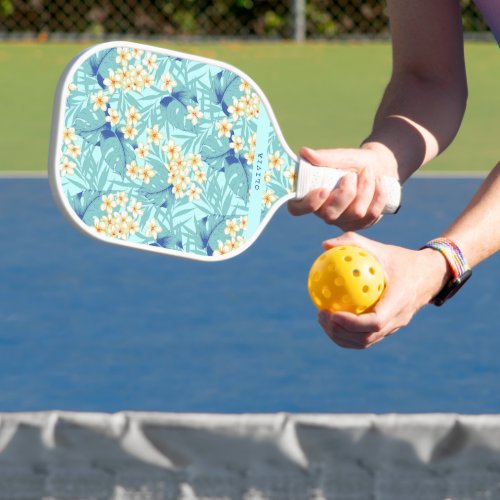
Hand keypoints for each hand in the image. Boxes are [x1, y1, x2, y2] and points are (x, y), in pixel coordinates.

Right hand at [288, 145, 397, 230]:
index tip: (323, 189)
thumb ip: (324, 157)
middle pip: (330, 215)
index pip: (297, 209)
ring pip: (355, 213)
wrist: (379, 166)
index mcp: (310, 196)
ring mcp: (342, 221)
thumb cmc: (353, 161)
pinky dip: (378, 195)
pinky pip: (371, 215)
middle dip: (346, 193)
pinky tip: (379, 181)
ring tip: (368, 172)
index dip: (308, 204)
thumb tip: (304, 152)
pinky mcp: (361, 224)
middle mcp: (324, 212)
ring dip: (365, 189)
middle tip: (351, 175)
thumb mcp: (341, 156)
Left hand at [316, 232, 450, 348]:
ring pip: (365, 342)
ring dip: (341, 336)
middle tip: (321, 315)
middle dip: (340, 332)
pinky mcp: (389, 329)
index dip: (352, 323)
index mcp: (399, 301)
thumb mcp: (380, 248)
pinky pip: (366, 337)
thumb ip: (353, 243)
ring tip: (322, 319)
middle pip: (366, 338)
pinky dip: (347, 333)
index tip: (332, 313)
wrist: (429, 275)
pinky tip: (331, 318)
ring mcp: (394, 327)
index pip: (375, 321)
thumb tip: (324, 245)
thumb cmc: (401, 259)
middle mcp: (398, 319)